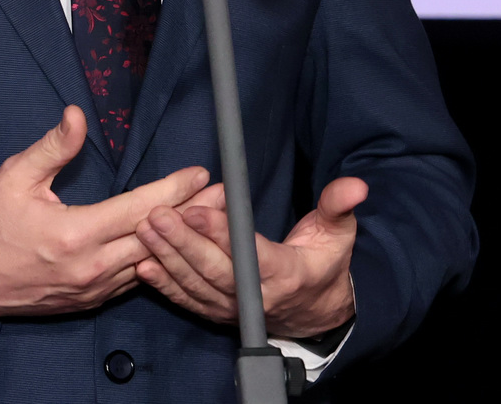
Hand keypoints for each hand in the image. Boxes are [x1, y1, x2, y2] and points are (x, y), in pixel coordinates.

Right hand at [0, 106, 208, 319]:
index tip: (201, 174)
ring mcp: (91, 289)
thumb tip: (76, 115)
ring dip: (180, 240)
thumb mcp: (15, 177)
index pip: (139, 208)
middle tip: (226, 196)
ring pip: (149, 263)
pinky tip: (172, 246)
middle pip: (156, 238)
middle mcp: (89, 267)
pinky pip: (132, 280)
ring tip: (210, 219)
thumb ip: (52, 147)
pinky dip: (156, 261)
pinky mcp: (88, 301)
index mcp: (74, 234)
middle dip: (194, 216)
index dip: (174, 190)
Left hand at [133, 176, 366, 338]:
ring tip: (144, 231)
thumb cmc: (324, 262)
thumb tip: (356, 185)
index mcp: (286, 274)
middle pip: (214, 270)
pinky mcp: (219, 314)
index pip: (249, 254)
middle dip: (182, 242)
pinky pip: (188, 301)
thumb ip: (339, 206)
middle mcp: (257, 297)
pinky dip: (165, 286)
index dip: (222, 233)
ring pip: (196, 286)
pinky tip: (144, 266)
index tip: (196, 209)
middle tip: (157, 216)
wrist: (317, 311)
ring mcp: (235, 310)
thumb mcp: (339, 233)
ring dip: (167, 259)